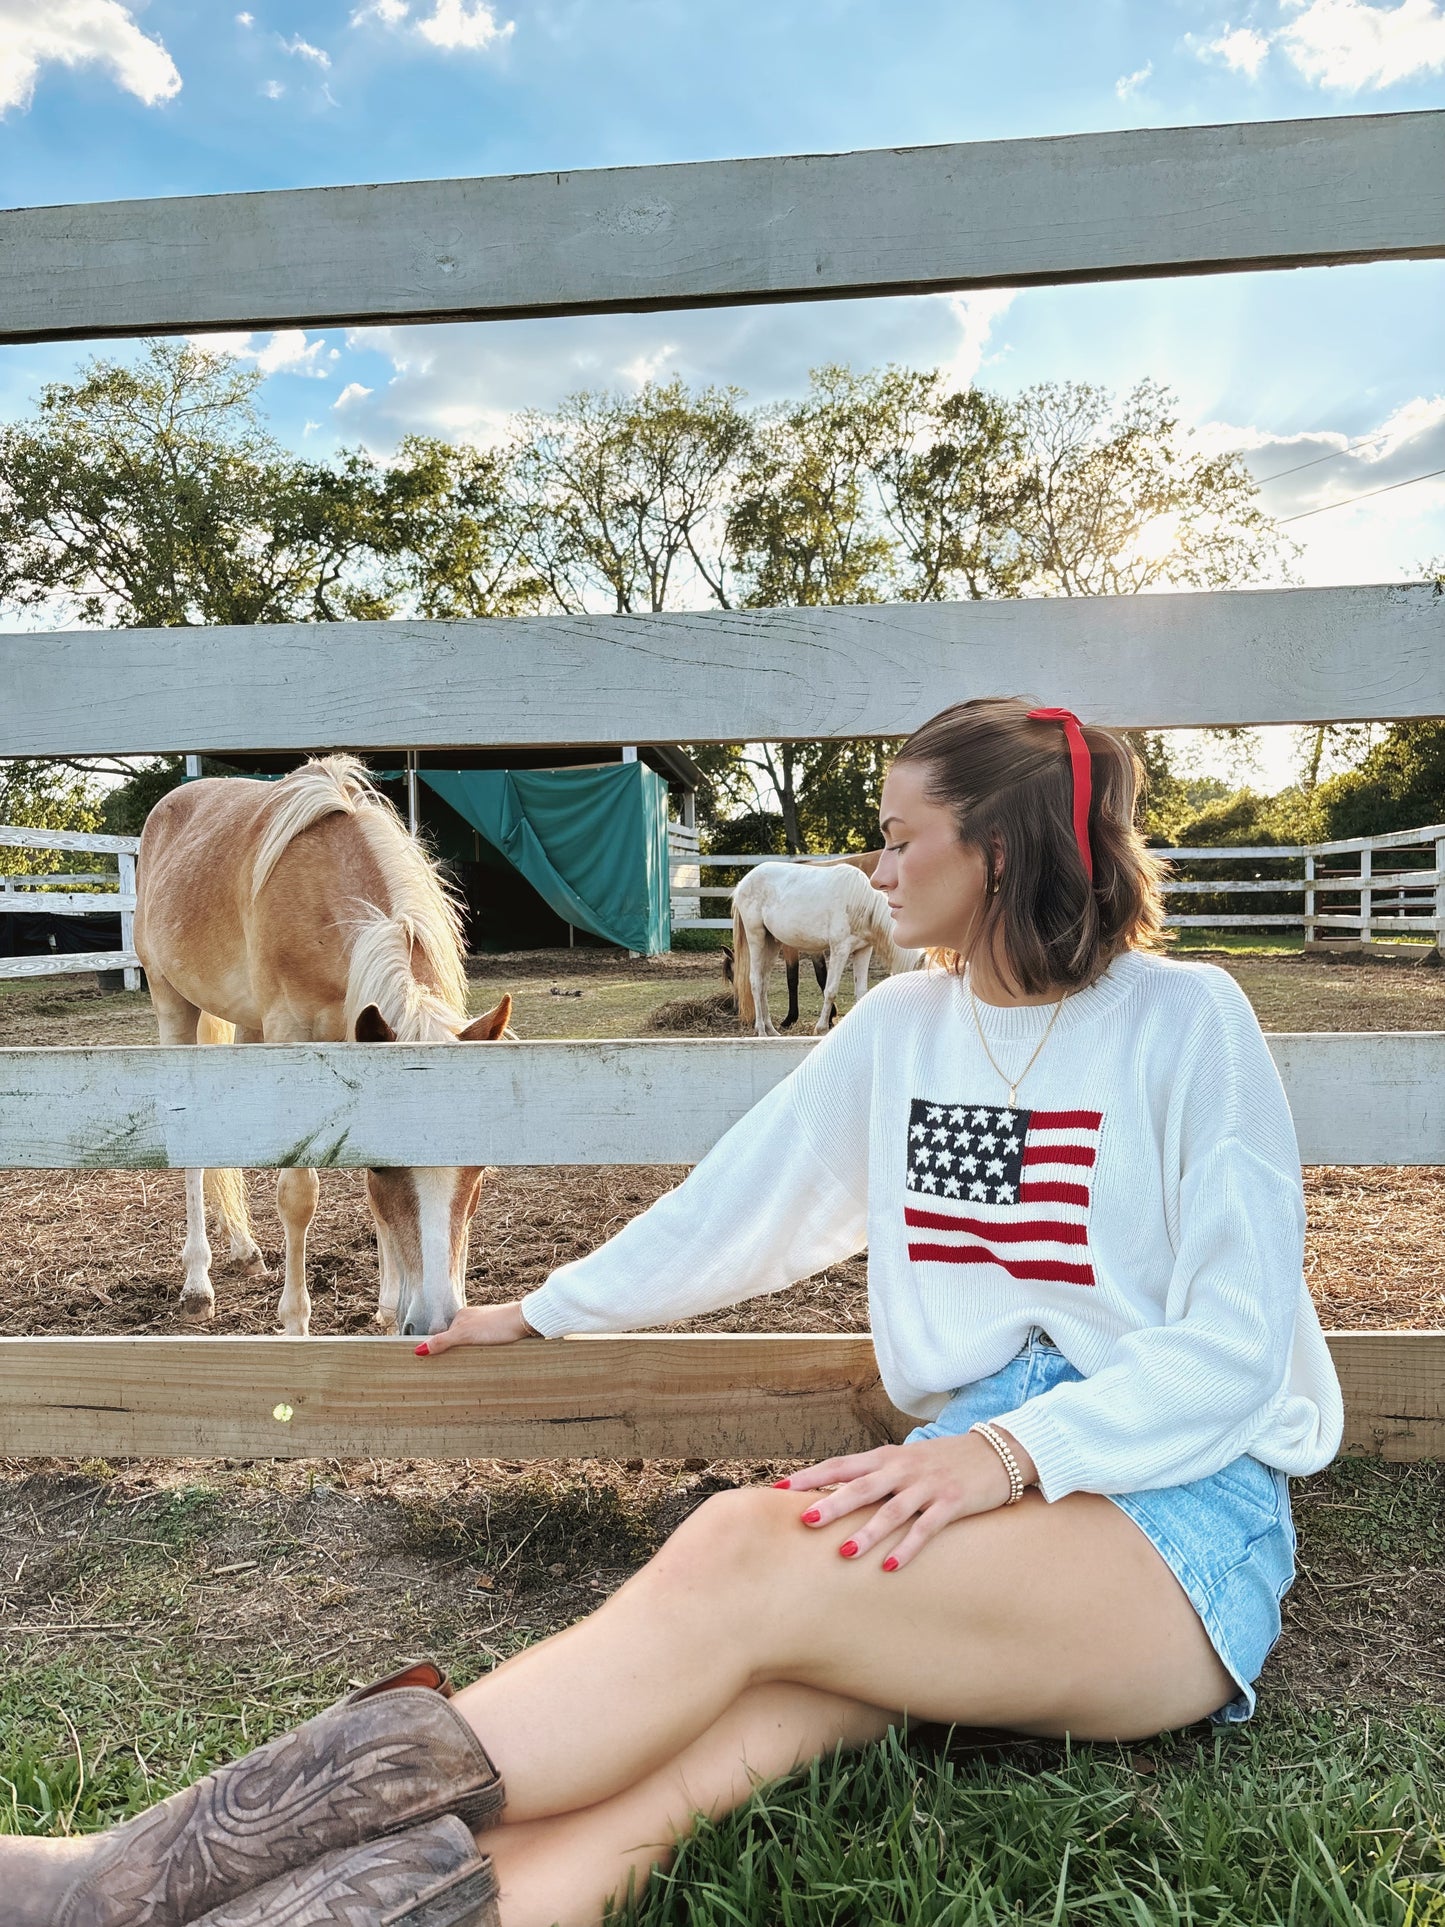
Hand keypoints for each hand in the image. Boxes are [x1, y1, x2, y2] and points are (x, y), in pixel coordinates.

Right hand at [415, 1302, 536, 1354]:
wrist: (526, 1320)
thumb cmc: (496, 1326)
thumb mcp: (465, 1336)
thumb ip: (442, 1342)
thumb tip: (418, 1350)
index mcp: (461, 1317)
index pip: (445, 1337)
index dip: (442, 1351)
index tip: (439, 1365)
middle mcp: (473, 1318)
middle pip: (458, 1340)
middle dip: (457, 1353)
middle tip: (454, 1370)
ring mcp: (486, 1323)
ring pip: (472, 1342)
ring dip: (471, 1353)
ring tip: (470, 1366)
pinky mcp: (499, 1330)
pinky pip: (485, 1343)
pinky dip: (483, 1351)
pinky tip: (486, 1358)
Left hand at [776, 1427, 1036, 1572]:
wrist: (996, 1452)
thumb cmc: (942, 1460)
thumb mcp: (905, 1461)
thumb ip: (874, 1475)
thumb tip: (834, 1493)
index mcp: (886, 1457)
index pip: (841, 1465)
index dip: (810, 1477)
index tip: (780, 1490)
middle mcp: (903, 1469)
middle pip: (861, 1487)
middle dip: (833, 1504)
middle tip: (806, 1521)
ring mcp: (927, 1486)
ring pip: (891, 1510)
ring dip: (868, 1532)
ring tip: (845, 1553)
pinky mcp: (952, 1504)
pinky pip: (927, 1528)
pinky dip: (909, 1547)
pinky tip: (892, 1566)